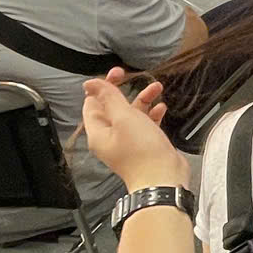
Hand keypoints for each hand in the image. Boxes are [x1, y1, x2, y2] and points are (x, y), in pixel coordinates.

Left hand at [81, 68, 186, 191]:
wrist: (163, 180)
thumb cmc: (142, 150)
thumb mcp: (124, 118)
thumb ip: (109, 98)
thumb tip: (89, 83)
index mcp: (98, 132)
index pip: (93, 104)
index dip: (103, 86)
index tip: (119, 73)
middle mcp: (110, 138)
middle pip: (112, 108)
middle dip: (124, 91)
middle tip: (135, 75)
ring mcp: (127, 143)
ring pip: (130, 115)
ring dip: (142, 100)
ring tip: (157, 88)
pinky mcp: (143, 146)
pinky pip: (144, 125)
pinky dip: (151, 115)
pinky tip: (161, 108)